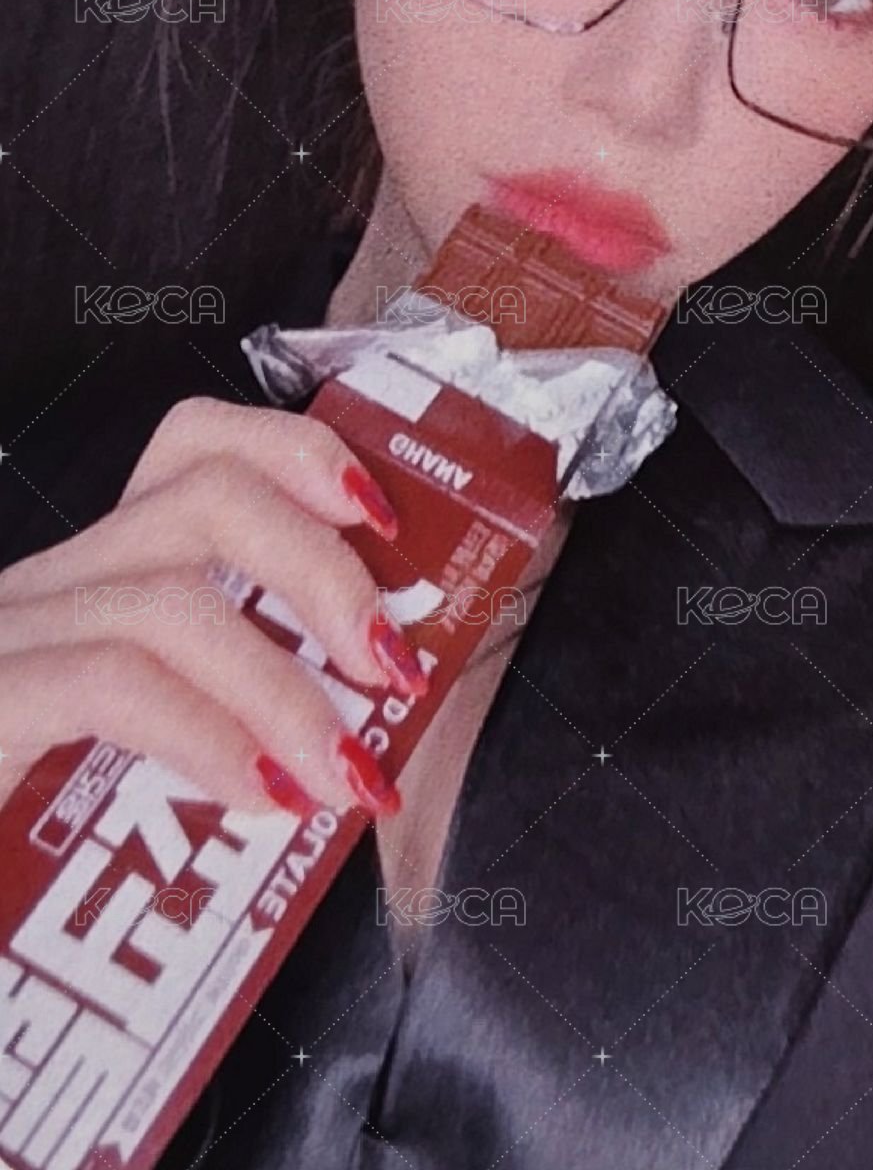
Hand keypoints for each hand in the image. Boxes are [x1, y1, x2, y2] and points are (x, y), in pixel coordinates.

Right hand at [0, 396, 418, 818]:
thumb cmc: (37, 861)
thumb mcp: (143, 764)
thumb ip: (236, 724)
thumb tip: (373, 736)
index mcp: (91, 585)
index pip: (192, 448)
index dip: (298, 455)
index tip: (383, 521)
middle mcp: (42, 592)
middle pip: (204, 492)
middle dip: (324, 566)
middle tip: (395, 665)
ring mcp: (4, 642)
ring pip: (169, 593)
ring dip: (286, 680)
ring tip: (345, 767)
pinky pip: (110, 684)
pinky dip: (207, 735)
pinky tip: (261, 793)